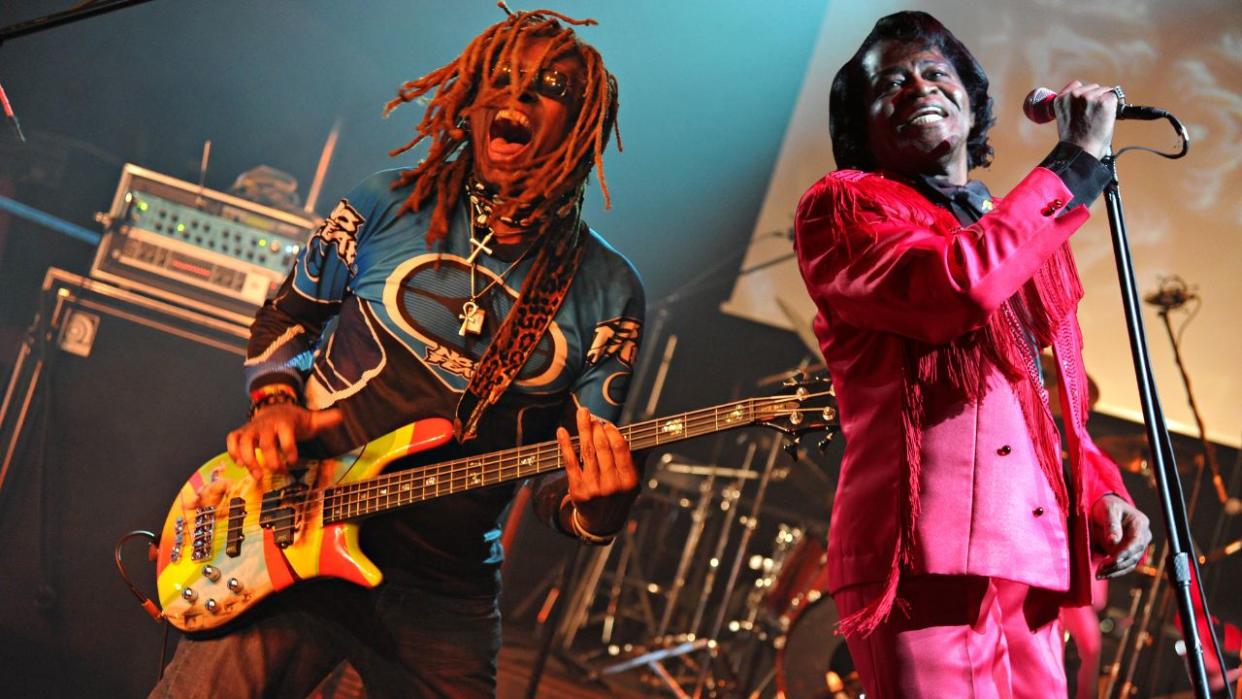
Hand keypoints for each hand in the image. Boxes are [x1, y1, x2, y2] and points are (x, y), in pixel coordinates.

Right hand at [226, 404, 342, 480]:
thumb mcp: (311, 420)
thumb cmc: (294, 420)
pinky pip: (231, 439)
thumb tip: (343, 415)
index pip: (286, 435)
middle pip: (265, 442)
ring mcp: (252, 428)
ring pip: (243, 441)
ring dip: (248, 459)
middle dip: (271, 459)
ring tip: (257, 476)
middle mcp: (266, 425)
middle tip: (280, 471)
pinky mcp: (241, 432)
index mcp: (285, 422)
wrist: (274, 408)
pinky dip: (232, 451)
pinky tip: (241, 464)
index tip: (294, 461)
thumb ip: (325, 420)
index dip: (290, 450)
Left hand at [556, 407, 639, 535]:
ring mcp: (594, 488)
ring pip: (587, 452)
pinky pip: (570, 463)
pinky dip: (565, 445)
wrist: (601, 523)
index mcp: (629, 481)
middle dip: (596, 428)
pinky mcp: (577, 490)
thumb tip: (648, 439)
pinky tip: (562, 432)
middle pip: (602, 448)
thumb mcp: (634, 482)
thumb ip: (638, 460)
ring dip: (583, 430)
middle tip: (591, 416)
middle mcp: (612, 485)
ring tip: (581, 415)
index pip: (620, 449)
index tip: (607, 424)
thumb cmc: (619, 497)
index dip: (612, 433)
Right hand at [1054, 80, 1119, 159]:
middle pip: (1092, 87)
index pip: (1076, 85)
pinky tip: (1105, 118)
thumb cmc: (1073, 141)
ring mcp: (1089, 97)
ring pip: (1104, 91)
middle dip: (1095, 99)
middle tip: (1093, 116)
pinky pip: (1114, 97)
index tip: (1084, 104)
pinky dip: (1113, 107)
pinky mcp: (1104, 102)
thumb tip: (1086, 100)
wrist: (1080, 152)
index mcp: (1061, 99)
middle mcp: (1074, 95)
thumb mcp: (1065, 118)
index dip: (1083, 94)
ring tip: (1098, 119)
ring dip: (1104, 102)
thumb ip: (1072, 105)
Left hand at [1091, 493, 1151, 578]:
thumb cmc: (1108, 506)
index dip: (1125, 553)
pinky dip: (1114, 571)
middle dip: (1117, 564)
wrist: (1107, 509)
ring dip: (1115, 571)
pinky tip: (1102, 574)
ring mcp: (1137, 547)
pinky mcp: (1130, 554)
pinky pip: (1124, 566)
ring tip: (1099, 575)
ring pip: (1129, 564)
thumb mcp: (1108, 510)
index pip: (1136, 542)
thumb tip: (1113, 541)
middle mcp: (1143, 537)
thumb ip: (1112, 525)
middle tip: (1100, 569)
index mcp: (1140, 523)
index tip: (1112, 560)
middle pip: (1133, 555)